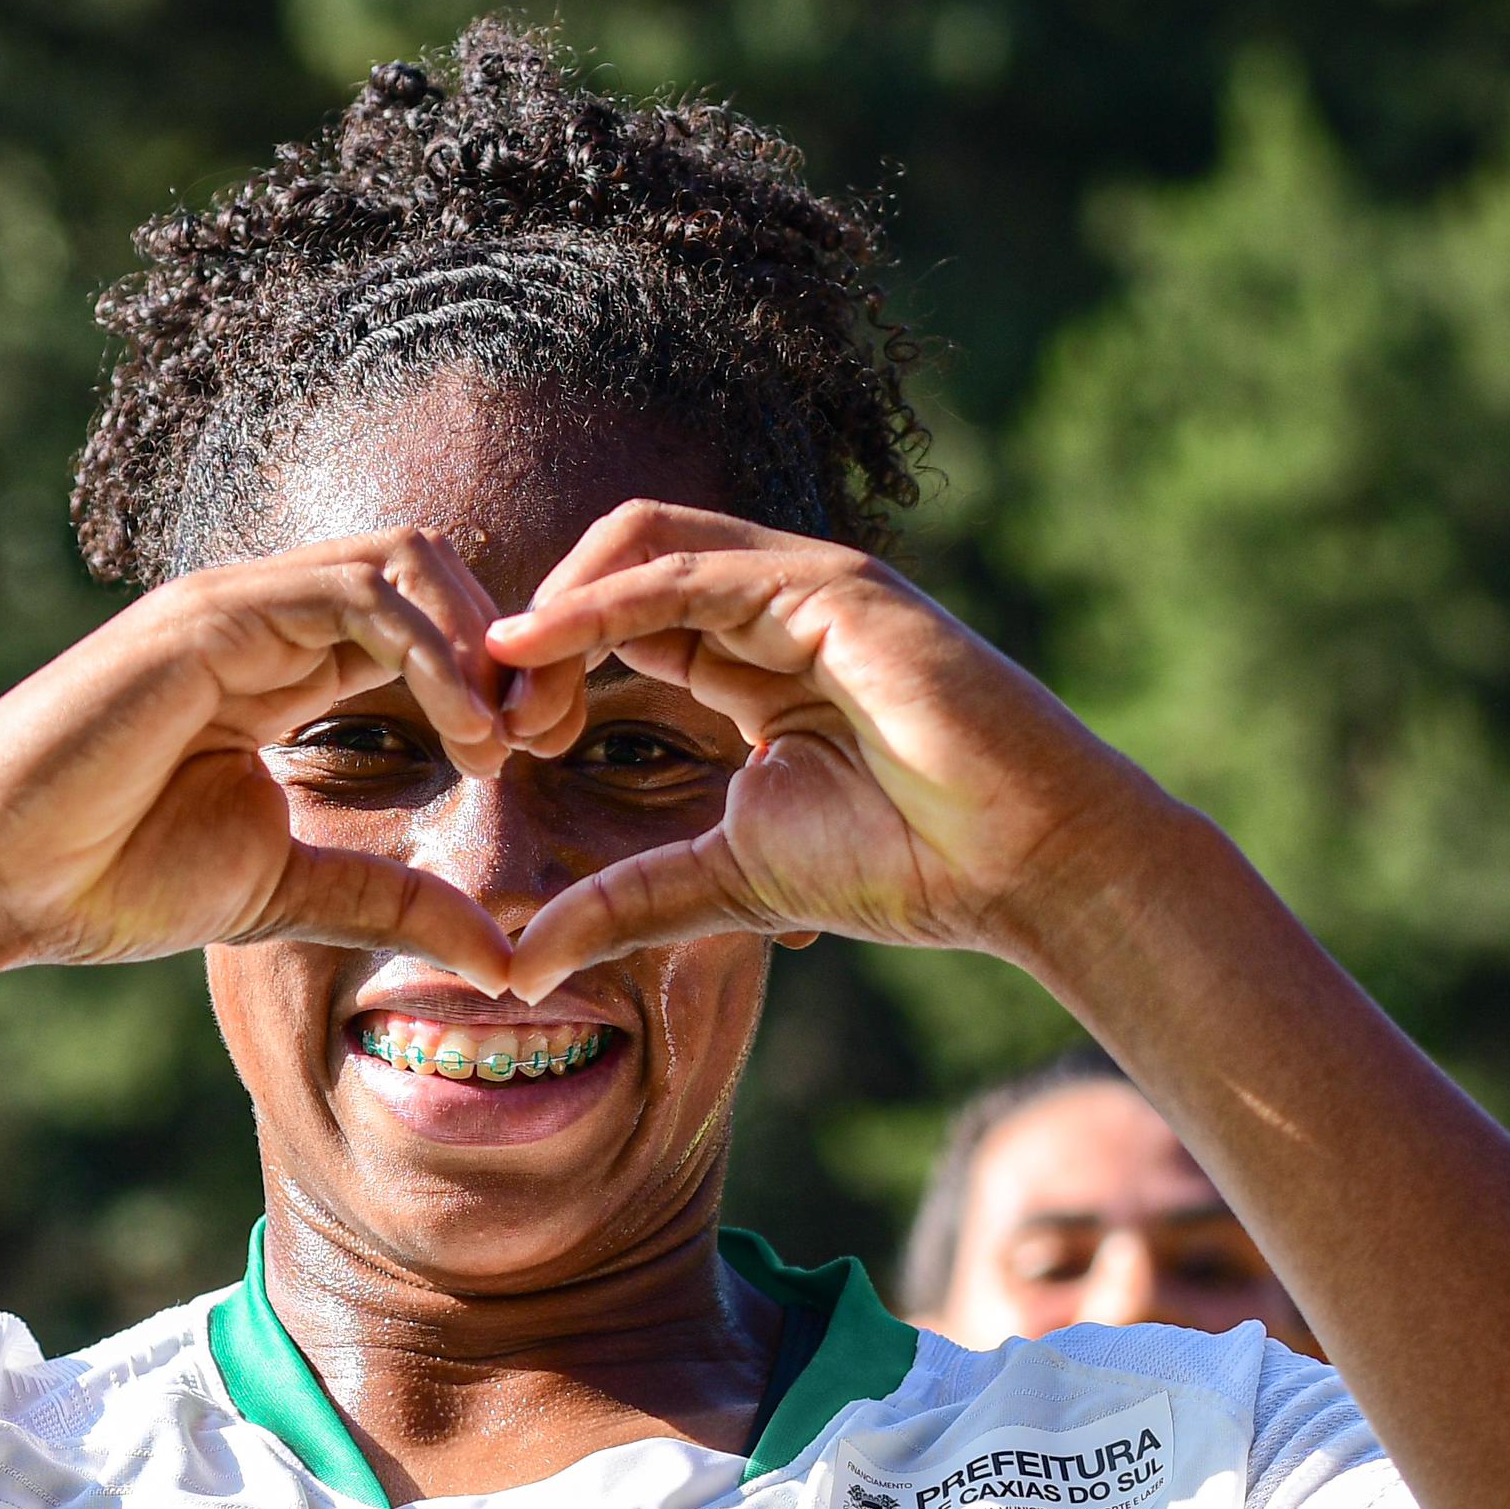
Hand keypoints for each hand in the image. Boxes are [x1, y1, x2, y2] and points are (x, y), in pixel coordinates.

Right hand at [0, 528, 584, 989]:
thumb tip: (504, 961)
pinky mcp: (209, 616)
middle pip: (431, 566)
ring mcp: (236, 607)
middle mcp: (267, 620)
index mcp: (285, 668)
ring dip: (477, 641)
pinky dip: (427, 650)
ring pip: (402, 559)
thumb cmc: (112, 877)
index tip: (538, 752)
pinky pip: (350, 593)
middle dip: (508, 642)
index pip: (424, 623)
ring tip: (503, 738)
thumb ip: (393, 904)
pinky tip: (459, 731)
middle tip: (545, 734)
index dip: (497, 675)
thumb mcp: (289, 893)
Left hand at [478, 502, 1182, 996]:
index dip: (546, 670)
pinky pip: (682, 572)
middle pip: (616, 564)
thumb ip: (622, 903)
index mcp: (753, 661)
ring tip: (502, 688)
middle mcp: (774, 606)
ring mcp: (803, 585)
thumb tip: (516, 965)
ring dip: (554, 610)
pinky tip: (534, 649)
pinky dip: (596, 603)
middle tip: (488, 717)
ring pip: (639, 543)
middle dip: (535, 630)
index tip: (496, 747)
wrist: (1022, 864)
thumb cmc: (904, 866)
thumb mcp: (726, 883)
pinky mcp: (825, 587)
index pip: (620, 622)